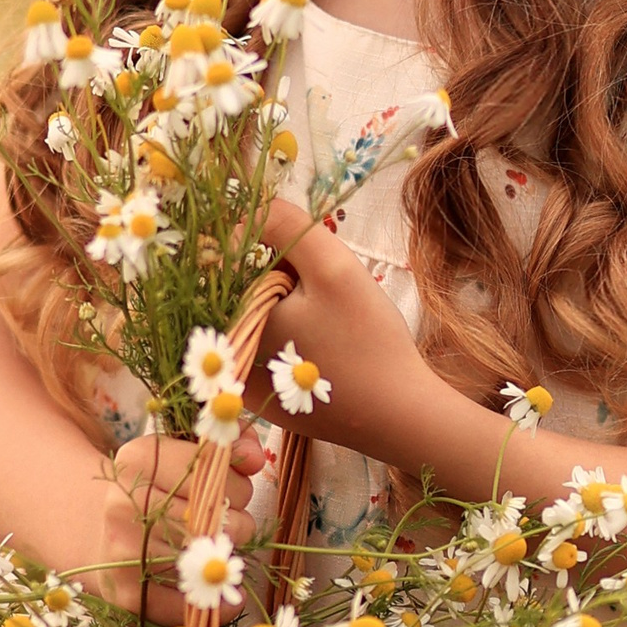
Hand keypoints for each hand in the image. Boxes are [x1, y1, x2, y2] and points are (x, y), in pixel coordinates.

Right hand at [93, 431, 268, 626]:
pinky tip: (220, 591)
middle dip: (236, 522)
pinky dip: (216, 603)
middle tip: (225, 524)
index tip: (232, 491)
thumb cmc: (158, 489)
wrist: (100, 533)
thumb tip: (256, 457)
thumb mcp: (184, 455)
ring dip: (226, 559)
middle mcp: (123, 504)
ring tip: (215, 550)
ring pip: (207, 560)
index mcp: (137, 459)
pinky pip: (191, 605)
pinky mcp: (129, 594)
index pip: (212, 471)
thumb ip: (229, 446)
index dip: (236, 484)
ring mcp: (124, 552)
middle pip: (215, 518)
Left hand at [250, 198, 450, 476]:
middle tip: (333, 306)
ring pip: (261, 318)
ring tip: (335, 330)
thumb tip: (247, 211)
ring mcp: (244, 382)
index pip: (237, 260)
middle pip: (248, 291)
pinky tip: (328, 353)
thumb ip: (287, 225)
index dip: (280, 254)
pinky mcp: (265, 401)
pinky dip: (292, 341)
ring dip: (293, 310)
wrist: (398, 415)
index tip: (314, 271)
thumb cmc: (366, 339)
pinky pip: (266, 352)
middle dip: (287, 283)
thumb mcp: (331, 265)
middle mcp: (228, 354)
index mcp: (234, 317)